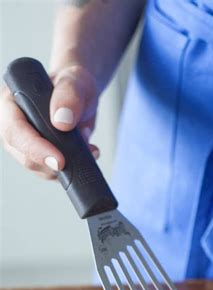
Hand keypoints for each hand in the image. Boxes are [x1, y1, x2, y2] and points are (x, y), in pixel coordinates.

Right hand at [1, 64, 98, 179]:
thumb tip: (62, 121)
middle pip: (25, 156)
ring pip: (40, 169)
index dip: (35, 149)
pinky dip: (72, 170)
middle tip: (80, 158)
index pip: (15, 131)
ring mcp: (26, 145)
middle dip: (53, 164)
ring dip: (66, 168)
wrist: (81, 96)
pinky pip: (54, 172)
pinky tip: (87, 154)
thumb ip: (69, 95)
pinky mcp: (41, 157)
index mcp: (11, 102)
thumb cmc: (73, 84)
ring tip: (89, 148)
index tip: (59, 160)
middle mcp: (14, 126)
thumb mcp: (75, 81)